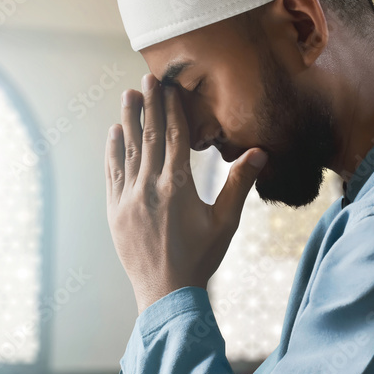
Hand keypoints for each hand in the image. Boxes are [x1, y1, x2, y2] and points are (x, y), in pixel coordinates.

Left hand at [105, 73, 267, 313]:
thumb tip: (260, 151)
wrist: (167, 294)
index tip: (168, 87)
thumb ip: (239, 184)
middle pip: (150, 138)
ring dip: (128, 121)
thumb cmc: (201, 259)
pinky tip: (114, 134)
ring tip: (127, 96)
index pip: (175, 138)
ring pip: (128, 152)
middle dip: (149, 106)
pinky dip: (113, 152)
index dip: (172, 109)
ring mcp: (129, 200)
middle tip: (146, 79)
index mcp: (178, 187)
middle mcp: (150, 188)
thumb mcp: (225, 222)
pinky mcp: (116, 212)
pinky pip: (113, 174)